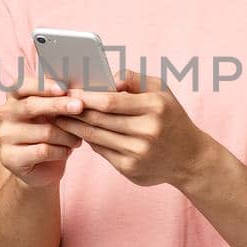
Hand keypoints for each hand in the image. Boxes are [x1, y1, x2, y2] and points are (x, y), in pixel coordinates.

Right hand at [0, 78, 85, 188]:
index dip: (43, 86)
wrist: (43, 168)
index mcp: (14, 98)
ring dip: (67, 135)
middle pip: (31, 106)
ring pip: (44, 131)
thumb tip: (77, 87)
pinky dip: (61, 151)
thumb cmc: (52, 133)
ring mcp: (4, 136)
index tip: (64, 88)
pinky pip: (43, 151)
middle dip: (59, 105)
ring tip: (78, 139)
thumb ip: (59, 98)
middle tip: (80, 107)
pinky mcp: (9, 157)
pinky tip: (67, 151)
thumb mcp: (55, 113)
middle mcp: (5, 114)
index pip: (23, 85)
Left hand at [55, 68, 213, 188]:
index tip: (69, 91)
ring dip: (75, 127)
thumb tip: (107, 78)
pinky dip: (88, 140)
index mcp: (155, 108)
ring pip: (96, 137)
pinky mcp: (130, 169)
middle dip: (75, 111)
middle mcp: (148, 132)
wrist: (190, 158)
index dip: (86, 97)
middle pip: (99, 120)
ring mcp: (138, 153)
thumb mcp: (161, 90)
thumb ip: (134, 78)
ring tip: (60, 118)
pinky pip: (101, 151)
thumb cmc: (171, 117)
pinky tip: (78, 132)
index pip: (111, 101)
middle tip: (56, 104)